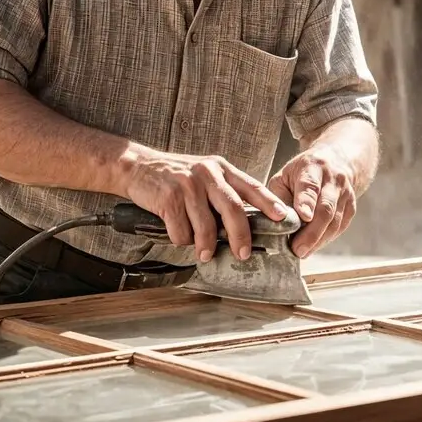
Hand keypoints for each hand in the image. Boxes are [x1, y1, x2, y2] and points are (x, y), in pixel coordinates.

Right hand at [121, 147, 287, 261]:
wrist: (138, 167)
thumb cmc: (175, 177)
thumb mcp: (205, 175)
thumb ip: (224, 192)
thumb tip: (245, 222)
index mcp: (221, 168)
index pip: (252, 186)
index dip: (269, 203)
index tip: (283, 217)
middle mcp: (208, 173)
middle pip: (233, 208)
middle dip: (241, 235)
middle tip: (243, 253)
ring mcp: (188, 185)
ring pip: (206, 225)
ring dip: (206, 245)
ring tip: (204, 254)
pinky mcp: (169, 198)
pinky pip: (181, 230)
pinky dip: (181, 239)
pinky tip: (178, 234)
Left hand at [268, 146, 356, 258]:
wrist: (335, 161)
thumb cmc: (301, 173)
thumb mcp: (285, 176)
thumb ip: (279, 198)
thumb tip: (275, 225)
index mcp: (313, 167)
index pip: (310, 186)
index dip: (307, 202)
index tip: (303, 217)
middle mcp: (333, 180)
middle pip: (326, 208)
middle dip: (312, 232)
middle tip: (298, 249)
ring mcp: (345, 194)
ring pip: (335, 221)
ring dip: (319, 240)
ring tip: (303, 252)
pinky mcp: (351, 207)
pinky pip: (340, 227)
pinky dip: (326, 239)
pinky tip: (313, 246)